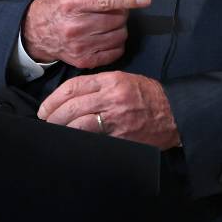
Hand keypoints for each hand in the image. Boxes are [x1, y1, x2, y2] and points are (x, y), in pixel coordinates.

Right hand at [22, 0, 151, 67]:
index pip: (104, 0)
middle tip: (108, 8)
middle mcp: (76, 26)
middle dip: (120, 11)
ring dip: (119, 27)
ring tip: (105, 21)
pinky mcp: (85, 60)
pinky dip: (116, 42)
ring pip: (119, 34)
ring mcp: (80, 46)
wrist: (36, 34)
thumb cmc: (57, 2)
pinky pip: (116, 51)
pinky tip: (104, 35)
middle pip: (118, 18)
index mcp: (74, 3)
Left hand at [37, 71, 180, 148]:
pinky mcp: (120, 136)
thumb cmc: (150, 96)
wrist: (175, 113)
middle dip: (53, 115)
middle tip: (47, 121)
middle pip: (72, 106)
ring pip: (78, 124)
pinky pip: (93, 139)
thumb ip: (101, 86)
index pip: (74, 86)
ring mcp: (116, 118)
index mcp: (112, 81)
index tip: (46, 107)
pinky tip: (73, 141)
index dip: (54, 98)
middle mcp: (112, 98)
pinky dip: (79, 140)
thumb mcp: (126, 80)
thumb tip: (74, 98)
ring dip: (63, 129)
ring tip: (56, 131)